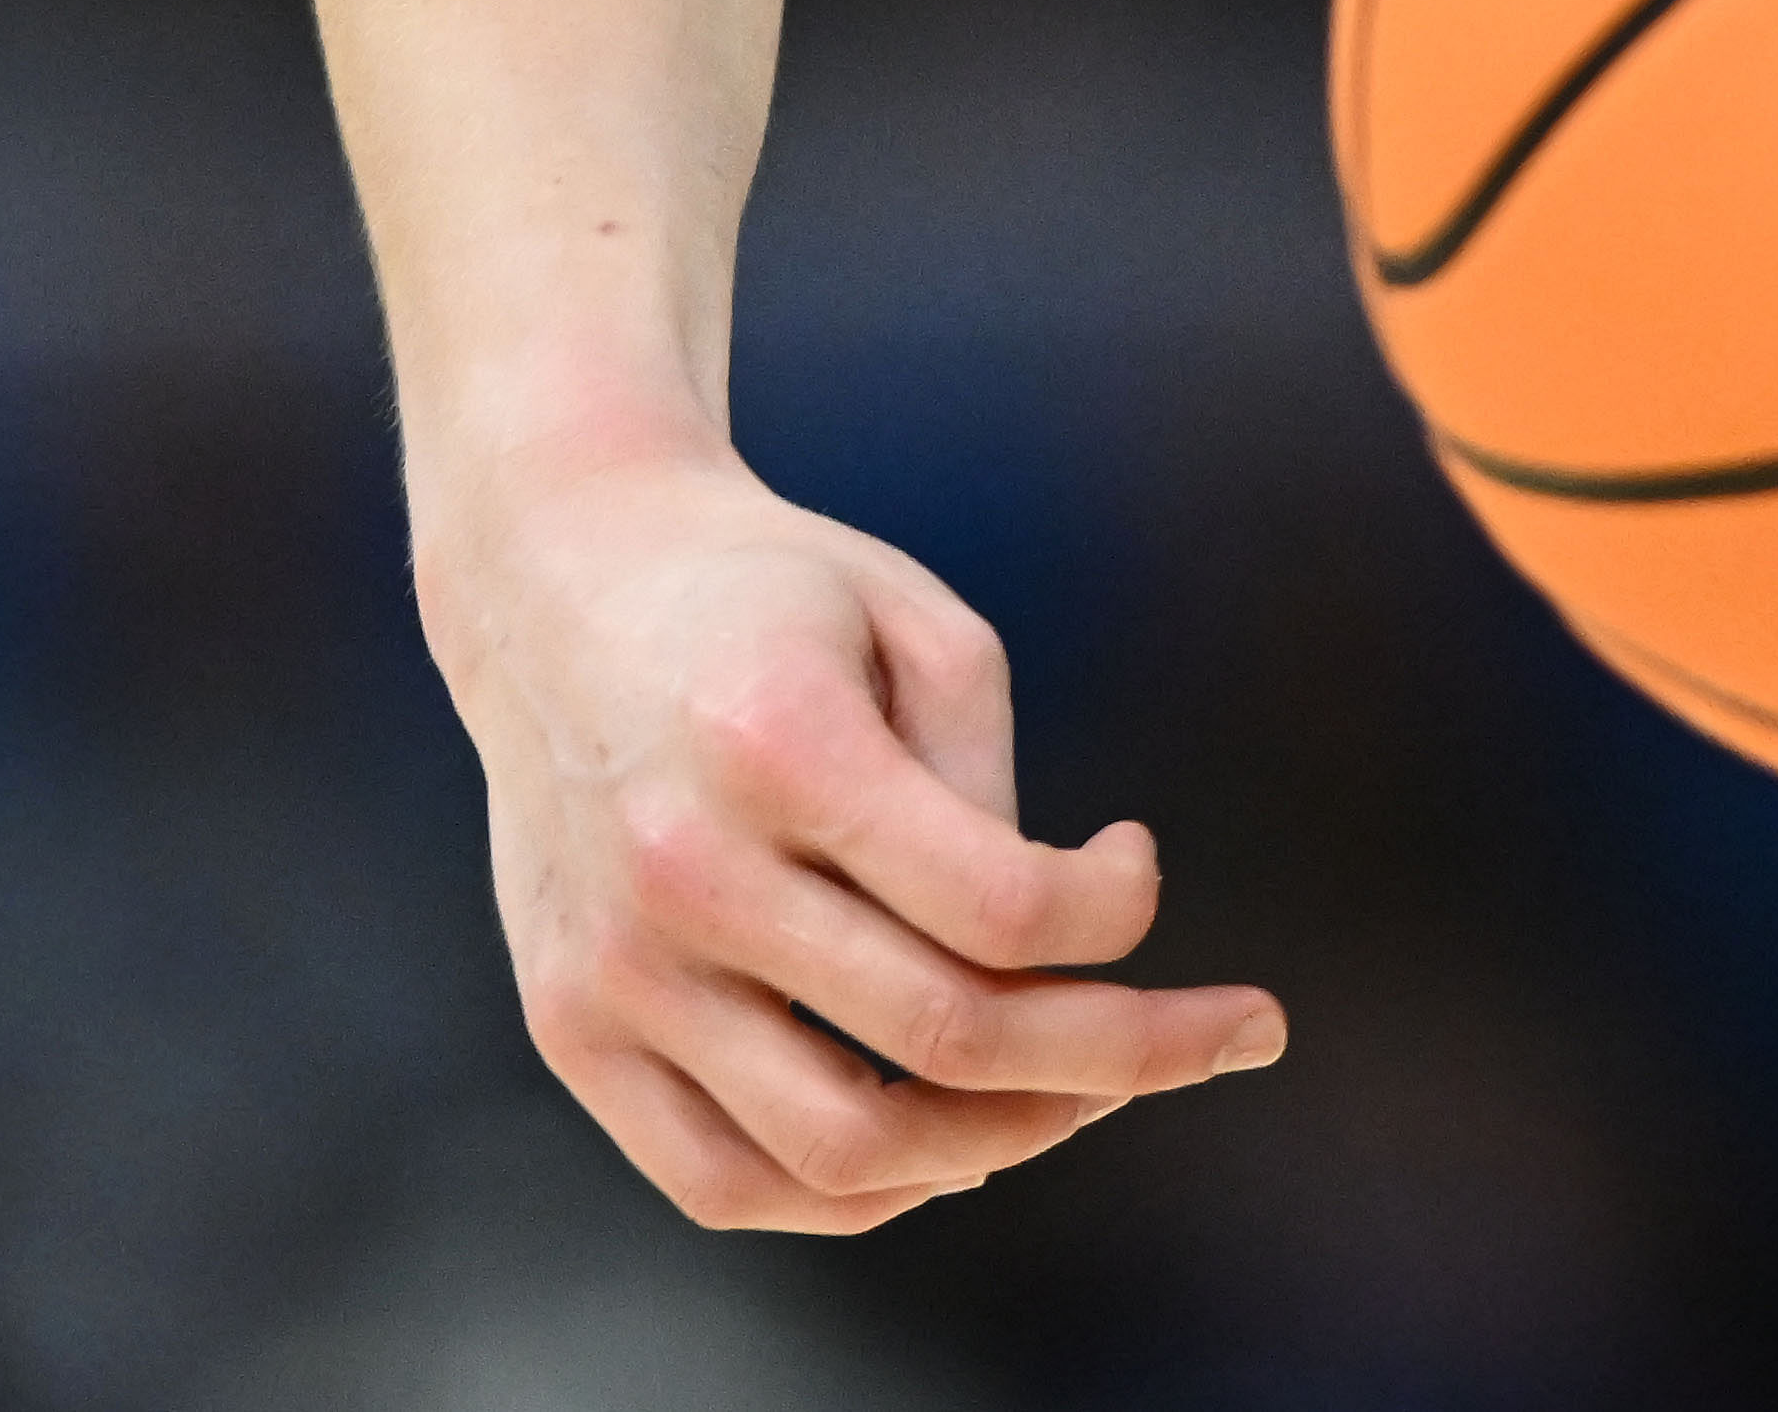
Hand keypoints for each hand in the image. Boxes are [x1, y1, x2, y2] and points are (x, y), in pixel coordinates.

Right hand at [421, 429, 1284, 1231]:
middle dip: (1125, 1052)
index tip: (1137, 860)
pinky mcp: (570, 1030)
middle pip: (945, 1038)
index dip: (1121, 913)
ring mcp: (615, 971)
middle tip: (1218, 1033)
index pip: (1003, 906)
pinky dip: (860, 1193)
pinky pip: (725, 1183)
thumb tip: (1053, 954)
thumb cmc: (771, 596)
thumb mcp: (919, 623)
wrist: (559, 585)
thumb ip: (990, 788)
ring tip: (1084, 1094)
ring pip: (841, 1153)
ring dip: (1002, 1142)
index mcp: (780, 746)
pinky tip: (949, 1141)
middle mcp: (684, 873)